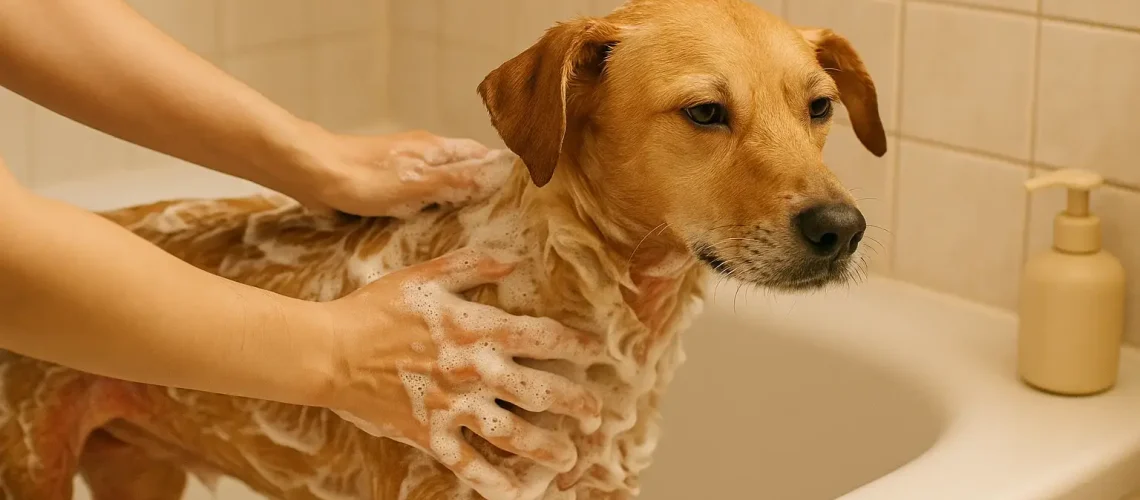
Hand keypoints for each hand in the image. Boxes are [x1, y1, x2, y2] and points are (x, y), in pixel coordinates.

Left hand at [304, 129, 512, 216]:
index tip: (524, 194)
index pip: (482, 156)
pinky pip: (420, 194)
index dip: (503, 171)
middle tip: (506, 220)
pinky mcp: (386, 183)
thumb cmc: (363, 178)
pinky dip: (433, 208)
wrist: (310, 173)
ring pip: (442, 181)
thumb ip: (457, 180)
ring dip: (458, 200)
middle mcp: (424, 154)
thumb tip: (497, 176)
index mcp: (436, 148)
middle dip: (484, 189)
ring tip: (478, 229)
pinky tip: (435, 229)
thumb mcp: (417, 184)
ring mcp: (405, 167)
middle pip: (465, 168)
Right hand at [319, 249, 603, 495]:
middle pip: (541, 391)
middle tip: (596, 415)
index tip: (595, 353)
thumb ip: (472, 264)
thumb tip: (514, 258)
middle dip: (577, 404)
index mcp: (478, 329)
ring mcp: (453, 407)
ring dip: (547, 449)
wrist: (330, 351)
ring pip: (514, 435)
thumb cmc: (376, 309)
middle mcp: (474, 371)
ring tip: (569, 459)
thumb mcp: (425, 275)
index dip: (577, 345)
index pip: (544, 337)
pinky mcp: (429, 435)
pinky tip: (516, 492)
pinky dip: (494, 482)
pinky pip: (468, 465)